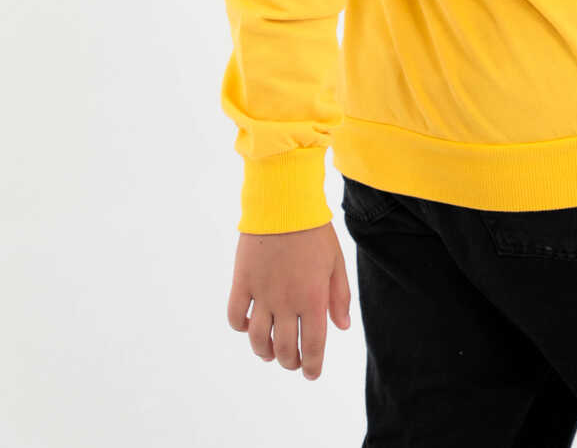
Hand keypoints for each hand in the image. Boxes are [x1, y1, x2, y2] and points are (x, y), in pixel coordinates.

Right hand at [227, 221, 351, 380]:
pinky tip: (250, 324)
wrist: (284, 203)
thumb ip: (339, 296)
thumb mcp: (336, 261)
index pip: (312, 347)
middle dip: (290, 362)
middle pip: (284, 349)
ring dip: (264, 352)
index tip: (311, 373)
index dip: (312, 366)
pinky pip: (235, 316)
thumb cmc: (314, 230)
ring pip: (257, 340)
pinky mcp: (242, 282)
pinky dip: (241, 327)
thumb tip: (340, 328)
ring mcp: (262, 294)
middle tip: (293, 361)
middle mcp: (286, 302)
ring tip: (270, 352)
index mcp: (313, 299)